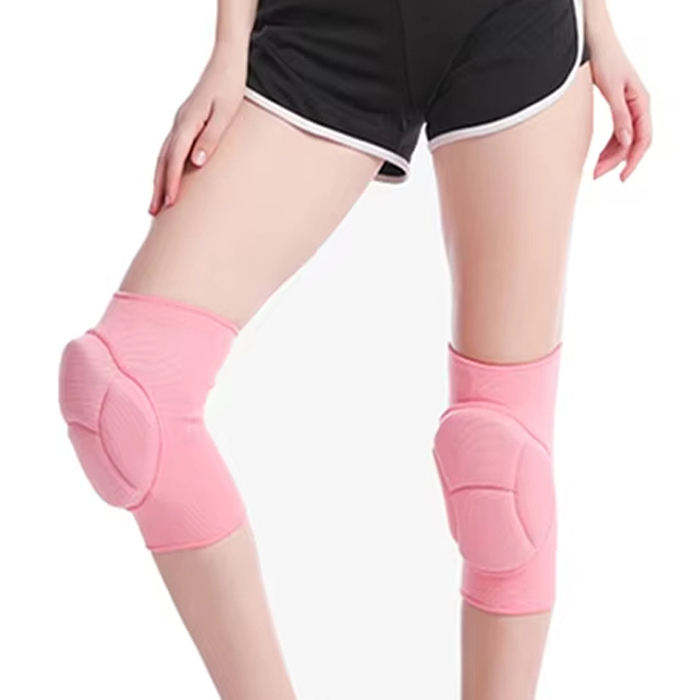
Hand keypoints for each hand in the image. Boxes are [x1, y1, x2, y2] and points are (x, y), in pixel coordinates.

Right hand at [149, 45, 246, 214]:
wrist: (226, 61)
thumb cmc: (230, 88)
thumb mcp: (225, 114)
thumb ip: (210, 139)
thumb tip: (196, 164)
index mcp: (188, 123)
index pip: (175, 159)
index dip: (171, 182)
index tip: (170, 204)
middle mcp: (180, 123)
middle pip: (163, 161)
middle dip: (158, 187)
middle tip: (154, 213)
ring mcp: (180, 122)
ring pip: (163, 156)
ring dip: (158, 180)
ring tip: (156, 204)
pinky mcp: (186, 122)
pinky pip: (170, 150)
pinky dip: (165, 167)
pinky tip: (166, 178)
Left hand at [590, 32, 651, 181]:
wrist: (596, 44)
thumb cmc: (605, 62)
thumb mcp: (612, 90)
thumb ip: (620, 116)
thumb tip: (627, 143)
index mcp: (642, 103)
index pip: (643, 139)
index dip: (634, 160)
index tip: (622, 177)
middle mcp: (639, 108)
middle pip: (633, 143)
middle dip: (616, 162)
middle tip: (596, 176)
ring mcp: (629, 109)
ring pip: (624, 141)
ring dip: (610, 157)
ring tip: (593, 171)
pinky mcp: (619, 109)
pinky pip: (617, 134)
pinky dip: (607, 147)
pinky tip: (597, 158)